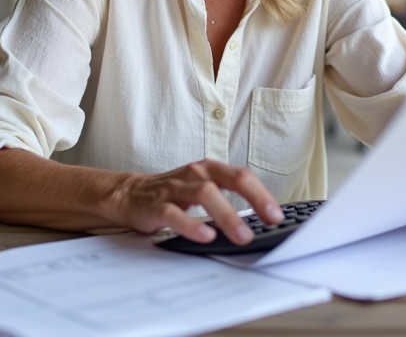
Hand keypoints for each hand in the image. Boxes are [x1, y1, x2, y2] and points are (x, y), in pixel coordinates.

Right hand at [112, 159, 283, 245]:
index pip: (242, 176)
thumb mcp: (202, 188)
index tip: (277, 215)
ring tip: (243, 235)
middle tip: (270, 220)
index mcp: (209, 169)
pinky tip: (206, 236)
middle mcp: (195, 174)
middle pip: (230, 180)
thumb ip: (228, 199)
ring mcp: (175, 188)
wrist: (128, 194)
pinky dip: (192, 225)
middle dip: (254, 199)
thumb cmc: (172, 193)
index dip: (262, 194)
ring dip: (227, 215)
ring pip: (205, 194)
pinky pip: (175, 214)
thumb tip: (259, 220)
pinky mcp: (157, 205)